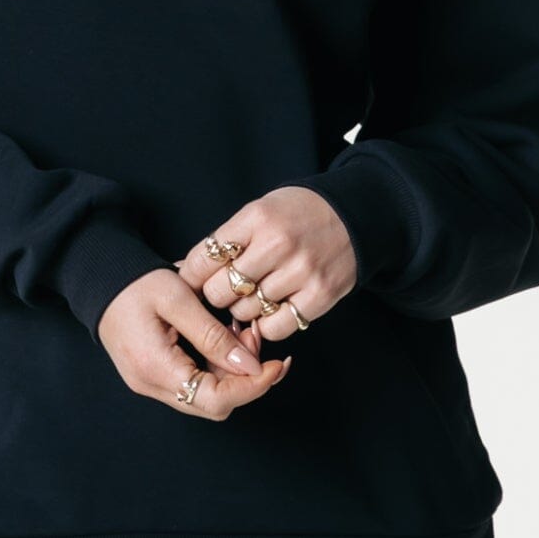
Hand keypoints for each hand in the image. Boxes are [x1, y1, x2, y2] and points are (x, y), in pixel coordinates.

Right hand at [96, 268, 289, 418]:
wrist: (101, 280)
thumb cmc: (136, 283)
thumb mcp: (179, 299)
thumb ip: (214, 335)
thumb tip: (251, 366)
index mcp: (155, 367)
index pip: (216, 400)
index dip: (253, 386)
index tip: (277, 363)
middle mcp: (151, 385)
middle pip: (214, 405)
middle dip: (245, 377)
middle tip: (253, 337)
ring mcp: (150, 384)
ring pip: (207, 398)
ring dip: (232, 372)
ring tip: (240, 332)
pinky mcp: (154, 377)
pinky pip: (195, 385)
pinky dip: (217, 368)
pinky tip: (224, 339)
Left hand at [175, 187, 356, 338]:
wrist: (354, 214)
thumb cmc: (298, 213)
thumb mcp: (260, 211)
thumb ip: (227, 240)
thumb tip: (185, 270)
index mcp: (257, 217)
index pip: (205, 257)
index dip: (191, 275)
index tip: (189, 283)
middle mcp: (278, 243)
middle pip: (221, 289)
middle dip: (216, 294)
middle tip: (224, 291)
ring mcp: (300, 271)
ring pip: (246, 311)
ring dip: (242, 309)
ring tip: (252, 296)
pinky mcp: (320, 295)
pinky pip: (276, 326)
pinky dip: (267, 324)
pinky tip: (271, 309)